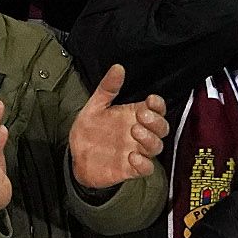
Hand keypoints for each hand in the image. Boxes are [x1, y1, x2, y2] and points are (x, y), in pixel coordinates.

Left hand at [67, 64, 168, 191]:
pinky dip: (143, 163)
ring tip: (135, 131)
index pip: (157, 109)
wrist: (75, 156)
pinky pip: (146, 168)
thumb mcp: (95, 106)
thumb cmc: (89, 130)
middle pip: (162, 128)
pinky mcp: (131, 169)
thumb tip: (117, 67)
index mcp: (134, 116)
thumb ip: (107, 88)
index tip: (150, 100)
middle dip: (156, 121)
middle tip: (142, 115)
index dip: (158, 105)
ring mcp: (136, 151)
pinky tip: (132, 157)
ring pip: (157, 147)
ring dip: (150, 139)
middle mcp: (139, 133)